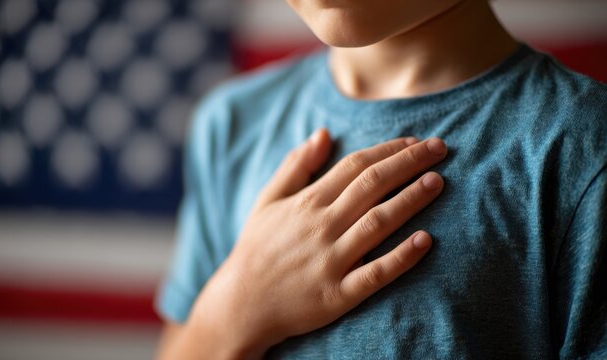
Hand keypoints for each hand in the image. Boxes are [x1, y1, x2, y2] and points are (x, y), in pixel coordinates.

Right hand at [182, 129, 446, 358]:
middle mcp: (321, 227)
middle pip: (372, 186)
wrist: (241, 304)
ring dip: (410, 200)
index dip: (388, 149)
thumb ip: (295, 166)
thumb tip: (323, 133)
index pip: (355, 166)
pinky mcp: (337, 295)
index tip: (415, 141)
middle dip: (409, 163)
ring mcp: (330, 261)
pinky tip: (426, 241)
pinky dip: (401, 257)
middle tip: (440, 148)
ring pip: (378, 223)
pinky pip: (375, 274)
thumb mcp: (267, 201)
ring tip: (437, 182)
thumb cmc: (257, 249)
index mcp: (307, 202)